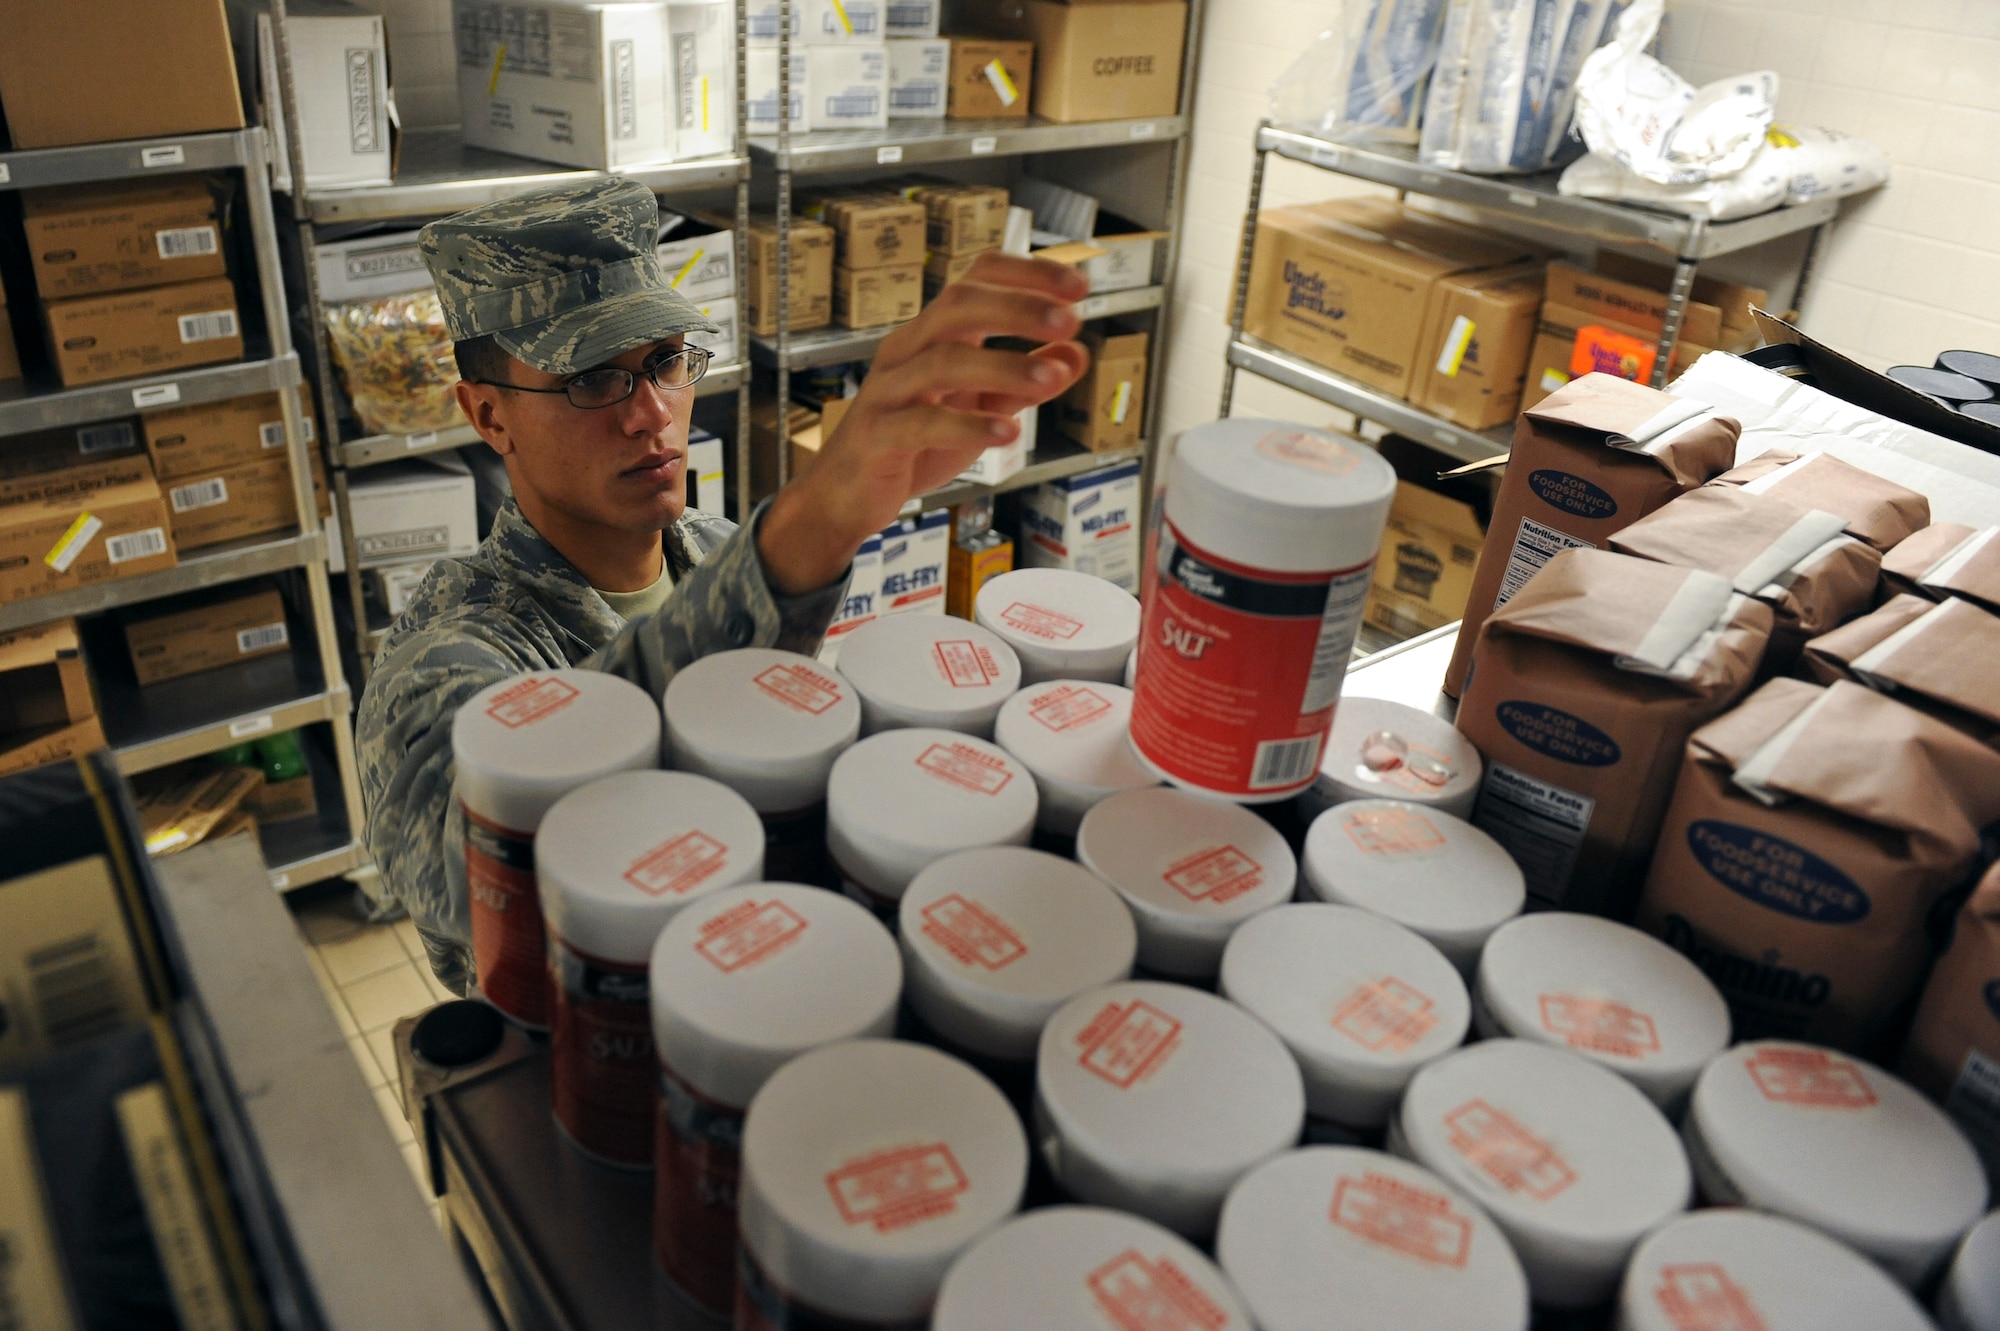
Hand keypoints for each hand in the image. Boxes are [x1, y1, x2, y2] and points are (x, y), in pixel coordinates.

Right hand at [758, 253, 1091, 594]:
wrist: (845, 496)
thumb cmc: (910, 446)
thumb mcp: (979, 410)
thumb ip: (1023, 384)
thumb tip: (1075, 355)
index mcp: (932, 337)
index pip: (975, 282)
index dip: (1024, 276)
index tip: (1077, 285)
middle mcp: (907, 352)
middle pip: (958, 308)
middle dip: (1017, 308)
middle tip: (1070, 319)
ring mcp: (888, 391)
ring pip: (943, 362)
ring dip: (1003, 366)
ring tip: (1051, 380)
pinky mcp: (877, 436)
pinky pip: (921, 423)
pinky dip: (967, 425)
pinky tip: (1007, 432)